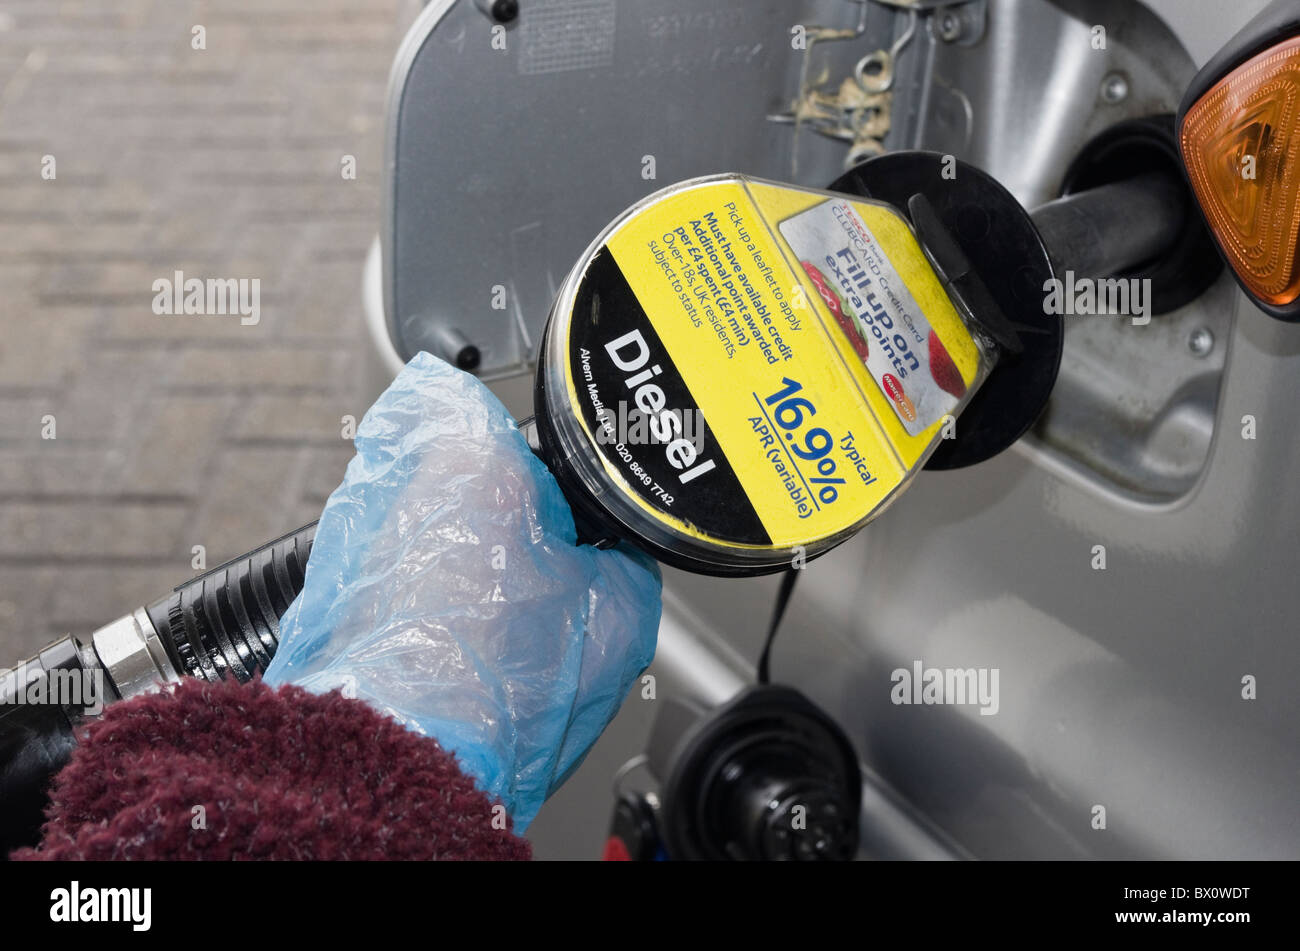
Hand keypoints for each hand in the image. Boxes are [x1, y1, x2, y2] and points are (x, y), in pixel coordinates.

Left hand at [263, 352, 661, 829]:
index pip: (509, 409)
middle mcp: (402, 473)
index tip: (561, 502)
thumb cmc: (492, 686)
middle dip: (505, 508)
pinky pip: (393, 564)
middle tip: (535, 565)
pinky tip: (447, 638)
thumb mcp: (616, 615)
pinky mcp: (328, 578)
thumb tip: (621, 559)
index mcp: (477, 456)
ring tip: (488, 611)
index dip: (547, 461)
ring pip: (428, 517)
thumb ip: (629, 561)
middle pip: (466, 466)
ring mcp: (355, 526)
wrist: (406, 758)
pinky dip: (419, 589)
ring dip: (459, 547)